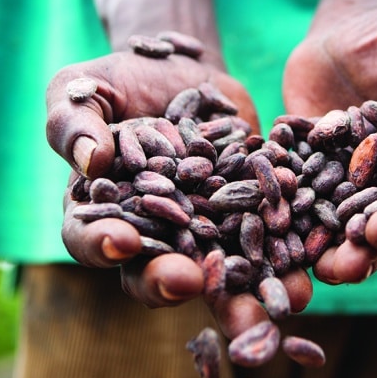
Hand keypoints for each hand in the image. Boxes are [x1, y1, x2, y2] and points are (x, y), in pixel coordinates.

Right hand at [47, 49, 312, 337]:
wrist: (183, 71)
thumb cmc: (121, 82)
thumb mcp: (82, 90)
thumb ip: (73, 124)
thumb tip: (89, 160)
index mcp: (102, 211)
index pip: (89, 236)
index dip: (101, 244)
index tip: (122, 242)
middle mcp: (154, 230)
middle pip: (154, 267)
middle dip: (173, 280)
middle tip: (191, 285)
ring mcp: (202, 225)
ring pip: (215, 268)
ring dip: (240, 291)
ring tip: (261, 306)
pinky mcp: (244, 211)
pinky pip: (261, 235)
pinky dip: (282, 252)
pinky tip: (303, 268)